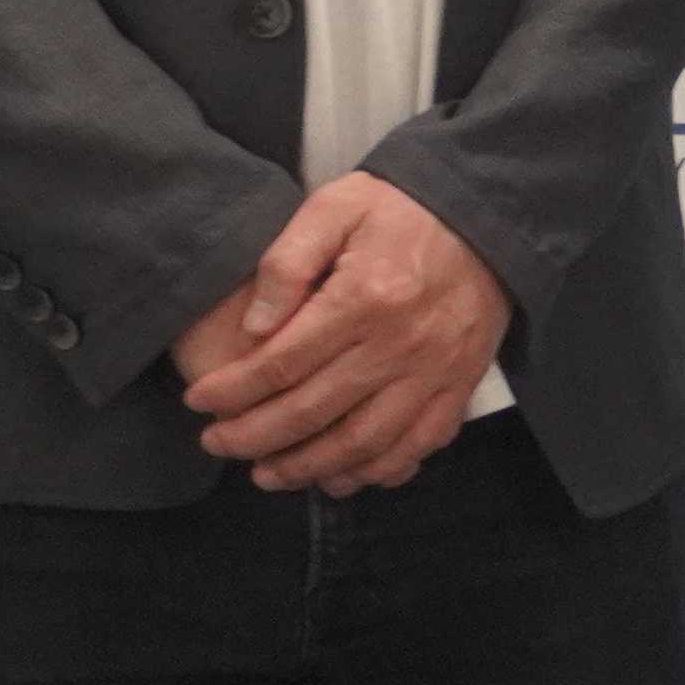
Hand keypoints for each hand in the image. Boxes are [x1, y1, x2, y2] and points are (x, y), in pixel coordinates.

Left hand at [174, 175, 506, 496]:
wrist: (487, 216)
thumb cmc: (401, 210)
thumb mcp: (336, 207)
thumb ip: (288, 261)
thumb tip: (254, 327)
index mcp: (364, 297)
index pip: (281, 363)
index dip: (231, 391)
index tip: (198, 402)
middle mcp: (400, 344)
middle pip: (312, 412)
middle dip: (253, 437)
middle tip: (216, 444)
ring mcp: (435, 372)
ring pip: (362, 443)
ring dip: (308, 468)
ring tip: (267, 474)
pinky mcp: (460, 386)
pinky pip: (416, 447)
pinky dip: (374, 473)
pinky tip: (338, 477)